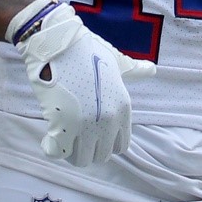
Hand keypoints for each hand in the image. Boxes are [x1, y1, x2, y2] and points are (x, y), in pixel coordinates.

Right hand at [10, 0, 154, 166]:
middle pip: (100, 155)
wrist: (58, 43)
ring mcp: (85, 124)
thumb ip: (135, 70)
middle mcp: (108, 120)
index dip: (104, 141)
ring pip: (81, 159)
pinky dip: (52, 148)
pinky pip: (59, 153)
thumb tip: (152, 69)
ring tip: (61, 135)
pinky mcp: (62, 125)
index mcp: (123, 108)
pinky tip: (48, 138)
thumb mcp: (117, 61)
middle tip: (73, 134)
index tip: (91, 132)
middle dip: (87, 148)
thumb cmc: (86, 51)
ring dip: (70, 151)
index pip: (120, 145)